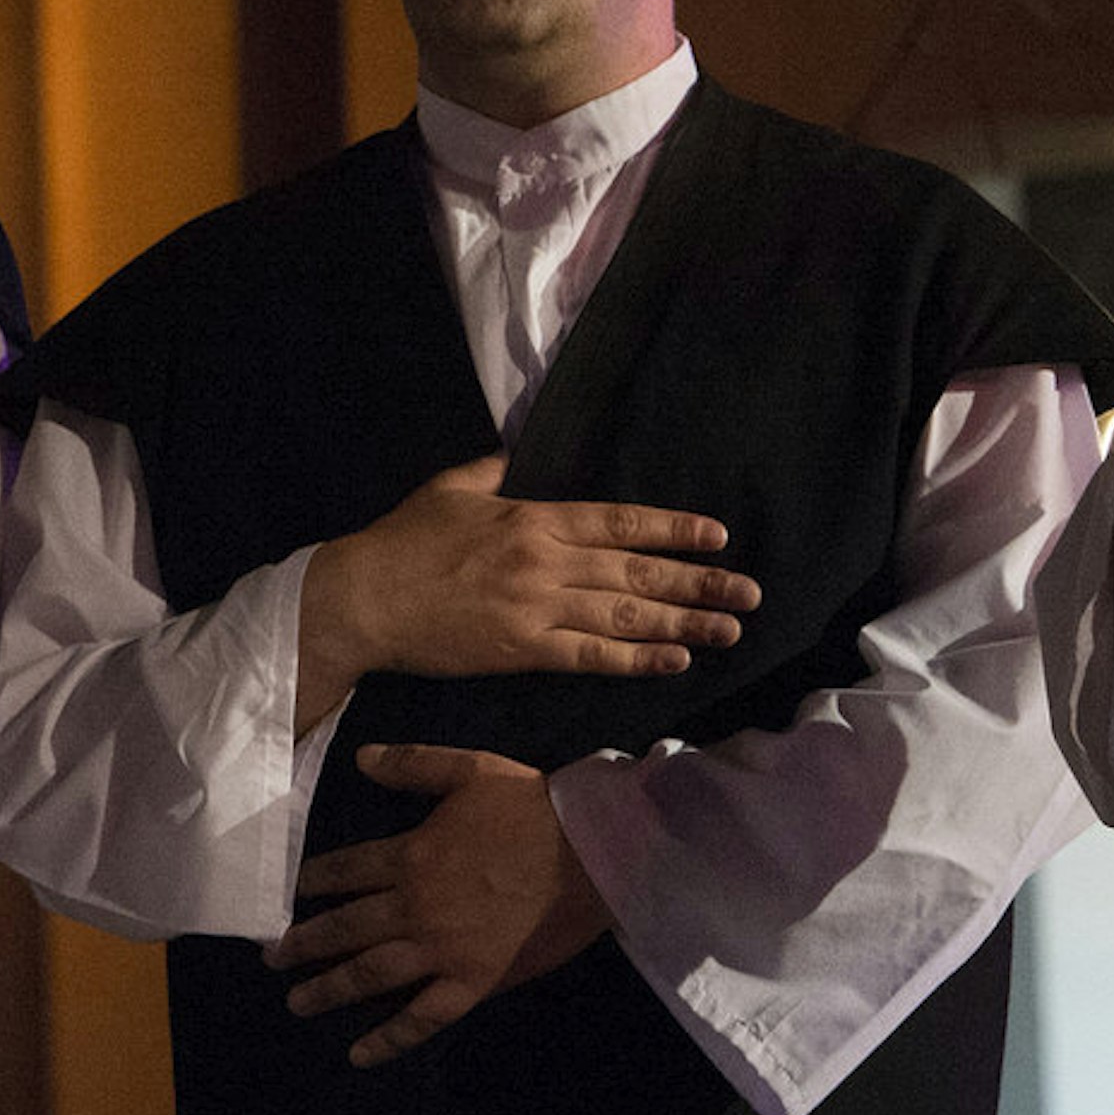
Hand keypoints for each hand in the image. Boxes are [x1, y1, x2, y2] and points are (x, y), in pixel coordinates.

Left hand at [271, 745, 607, 1066]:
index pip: (344, 871)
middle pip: (344, 928)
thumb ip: (410, 763)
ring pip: (371, 975)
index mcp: (408, 856)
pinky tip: (360, 1054)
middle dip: (303, 943)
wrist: (590, 851)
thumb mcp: (466, 768)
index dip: (312, 883)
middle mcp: (414, 907)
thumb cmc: (530, 807)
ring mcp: (441, 949)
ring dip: (329, 989)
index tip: (287, 895)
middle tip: (270, 958)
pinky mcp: (473, 981)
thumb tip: (359, 758)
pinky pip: (423, 1017)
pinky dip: (390, 1038)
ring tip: (297, 1002)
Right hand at [296, 455, 754, 728]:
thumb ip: (493, 472)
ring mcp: (537, 607)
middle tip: (749, 593)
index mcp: (531, 517)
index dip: (672, 529)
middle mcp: (545, 561)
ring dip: (684, 623)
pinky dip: (637, 658)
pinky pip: (592, 656)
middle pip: (636, 572)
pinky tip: (674, 660)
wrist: (363, 599)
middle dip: (699, 582)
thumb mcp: (450, 489)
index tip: (718, 536)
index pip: (618, 522)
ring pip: (626, 616)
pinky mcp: (523, 650)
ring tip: (729, 630)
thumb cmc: (404, 541)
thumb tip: (518, 454)